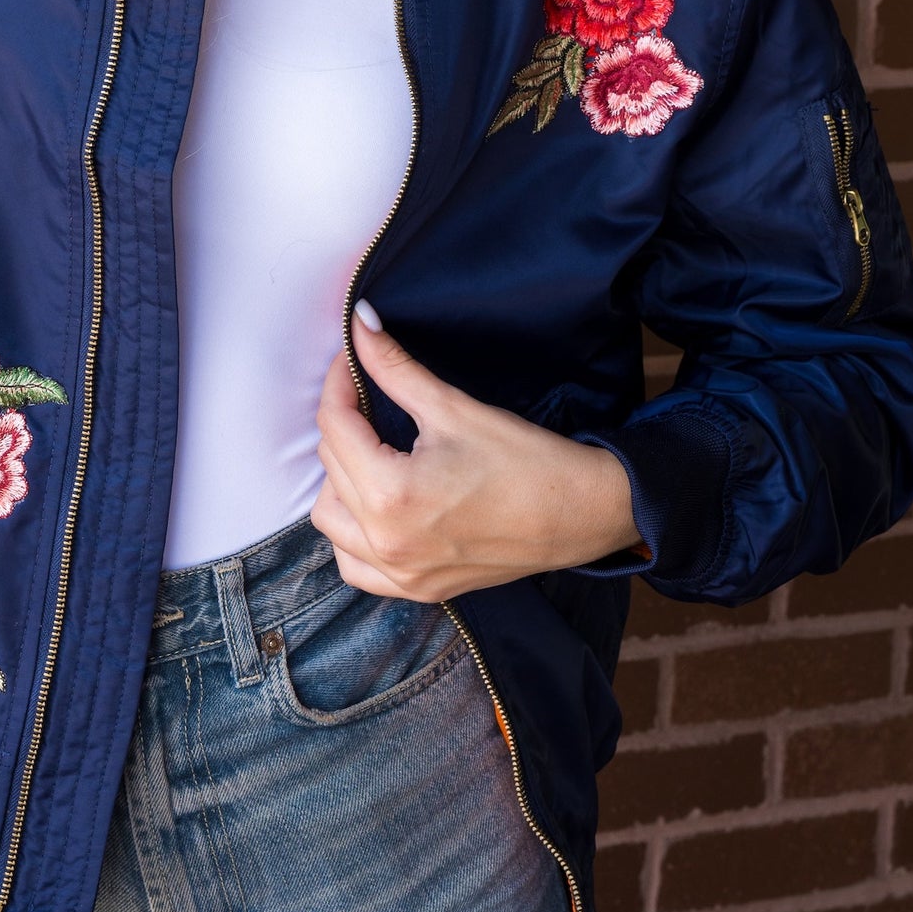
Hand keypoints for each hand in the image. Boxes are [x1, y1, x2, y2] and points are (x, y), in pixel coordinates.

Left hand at [309, 303, 640, 599]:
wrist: (581, 513)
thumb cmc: (525, 461)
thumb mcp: (453, 408)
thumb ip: (395, 368)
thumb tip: (359, 322)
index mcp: (391, 494)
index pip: (336, 426)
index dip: (340, 382)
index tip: (351, 359)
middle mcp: (386, 542)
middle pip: (331, 466)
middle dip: (345, 423)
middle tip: (370, 396)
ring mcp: (400, 574)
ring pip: (331, 520)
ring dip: (340, 480)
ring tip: (373, 451)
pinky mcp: (418, 589)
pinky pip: (356, 565)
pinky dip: (353, 535)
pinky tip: (375, 507)